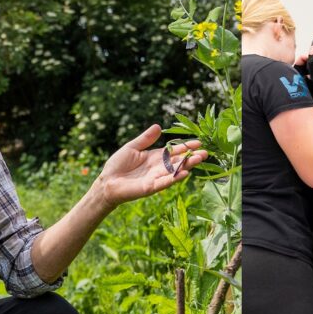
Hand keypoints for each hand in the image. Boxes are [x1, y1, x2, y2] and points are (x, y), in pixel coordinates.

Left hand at [92, 125, 207, 207]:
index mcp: (155, 157)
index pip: (174, 151)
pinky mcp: (150, 187)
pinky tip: (185, 173)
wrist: (106, 182)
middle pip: (178, 161)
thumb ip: (145, 139)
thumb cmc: (117, 165)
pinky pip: (165, 182)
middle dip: (192, 157)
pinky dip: (175, 178)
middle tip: (205, 152)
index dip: (186, 146)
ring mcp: (156, 178)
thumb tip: (158, 126)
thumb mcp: (132, 147)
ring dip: (188, 166)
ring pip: (175, 171)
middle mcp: (158, 168)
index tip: (198, 142)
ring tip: (200, 159)